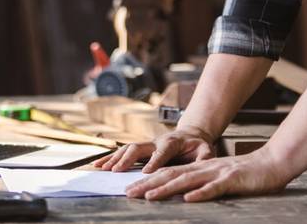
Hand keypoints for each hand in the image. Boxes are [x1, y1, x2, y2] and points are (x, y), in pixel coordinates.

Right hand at [92, 126, 214, 172]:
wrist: (190, 134)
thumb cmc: (197, 145)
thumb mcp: (207, 149)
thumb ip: (205, 157)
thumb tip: (205, 165)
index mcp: (172, 142)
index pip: (162, 151)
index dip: (155, 161)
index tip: (146, 173)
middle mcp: (156, 141)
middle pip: (139, 147)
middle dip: (127, 160)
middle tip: (116, 172)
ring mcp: (147, 143)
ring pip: (127, 148)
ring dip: (114, 158)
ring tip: (102, 169)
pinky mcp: (141, 148)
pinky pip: (123, 151)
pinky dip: (110, 157)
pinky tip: (99, 164)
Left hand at [124, 146, 293, 201]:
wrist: (273, 163)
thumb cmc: (247, 174)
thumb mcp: (220, 178)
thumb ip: (202, 184)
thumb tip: (183, 195)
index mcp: (200, 168)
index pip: (170, 173)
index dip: (149, 180)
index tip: (131, 189)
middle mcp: (205, 168)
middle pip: (172, 175)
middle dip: (148, 184)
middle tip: (128, 193)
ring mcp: (218, 173)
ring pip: (188, 180)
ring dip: (166, 189)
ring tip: (149, 196)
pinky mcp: (232, 180)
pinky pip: (214, 188)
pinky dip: (201, 194)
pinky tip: (188, 199)